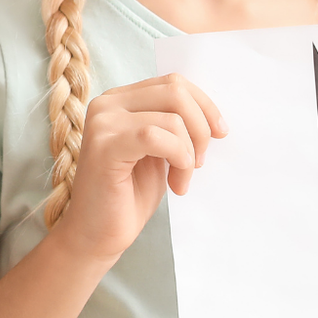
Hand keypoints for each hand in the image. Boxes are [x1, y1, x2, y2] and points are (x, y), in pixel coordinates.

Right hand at [47, 74, 225, 263]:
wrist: (98, 234)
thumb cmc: (128, 195)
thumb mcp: (159, 150)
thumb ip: (173, 123)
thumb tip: (209, 112)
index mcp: (119, 100)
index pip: (172, 82)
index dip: (204, 105)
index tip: (219, 134)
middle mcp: (106, 104)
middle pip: (175, 91)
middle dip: (201, 127)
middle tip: (198, 162)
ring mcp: (102, 123)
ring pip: (172, 117)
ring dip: (189, 154)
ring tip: (181, 180)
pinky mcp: (104, 147)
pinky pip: (155, 136)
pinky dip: (178, 157)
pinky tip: (176, 182)